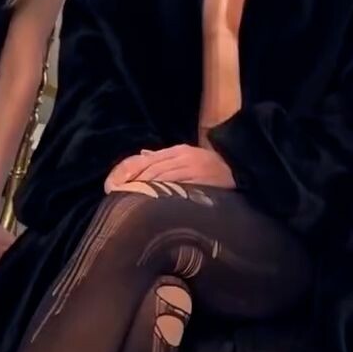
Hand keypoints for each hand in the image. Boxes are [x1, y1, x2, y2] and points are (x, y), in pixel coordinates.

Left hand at [104, 145, 234, 192]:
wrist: (238, 169)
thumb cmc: (210, 167)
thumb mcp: (188, 157)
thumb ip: (164, 158)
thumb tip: (142, 155)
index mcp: (177, 150)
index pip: (147, 159)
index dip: (129, 171)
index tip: (114, 184)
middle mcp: (182, 156)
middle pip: (150, 168)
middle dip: (132, 182)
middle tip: (118, 195)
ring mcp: (191, 167)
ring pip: (161, 176)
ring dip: (143, 188)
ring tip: (130, 200)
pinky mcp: (199, 180)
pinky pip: (176, 185)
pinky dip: (162, 192)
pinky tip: (151, 201)